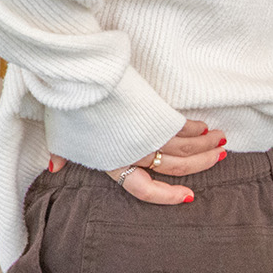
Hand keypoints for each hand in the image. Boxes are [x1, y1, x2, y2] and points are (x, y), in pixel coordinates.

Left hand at [48, 119, 228, 204]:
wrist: (77, 77)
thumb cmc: (64, 105)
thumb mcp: (60, 134)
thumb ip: (62, 154)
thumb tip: (53, 169)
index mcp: (111, 163)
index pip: (143, 190)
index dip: (167, 196)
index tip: (189, 196)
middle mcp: (132, 153)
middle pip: (175, 167)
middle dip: (201, 164)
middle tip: (218, 156)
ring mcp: (145, 135)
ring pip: (184, 148)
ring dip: (206, 145)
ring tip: (218, 140)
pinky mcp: (154, 116)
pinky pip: (181, 128)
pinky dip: (195, 129)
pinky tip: (203, 126)